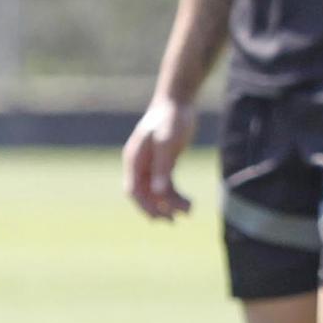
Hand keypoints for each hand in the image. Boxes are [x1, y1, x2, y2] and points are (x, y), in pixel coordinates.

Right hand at [123, 97, 196, 217]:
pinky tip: (188, 204)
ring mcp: (152, 165)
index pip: (133, 189)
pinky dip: (176, 196)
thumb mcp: (168, 141)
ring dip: (170, 204)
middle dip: (157, 209)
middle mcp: (140, 164)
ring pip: (157, 193)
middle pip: (144, 195)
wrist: (179, 101)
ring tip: (189, 212)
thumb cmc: (171, 117)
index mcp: (134, 159)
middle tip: (173, 221)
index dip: (144, 205)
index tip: (159, 217)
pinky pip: (167, 186)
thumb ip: (162, 166)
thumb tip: (158, 192)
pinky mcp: (165, 164)